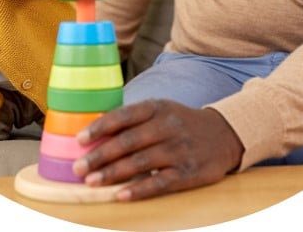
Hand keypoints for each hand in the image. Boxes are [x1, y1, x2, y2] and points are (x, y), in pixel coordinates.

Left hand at [72, 99, 243, 200]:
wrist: (223, 134)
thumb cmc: (181, 123)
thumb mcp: (161, 110)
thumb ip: (134, 119)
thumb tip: (96, 130)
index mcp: (158, 108)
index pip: (125, 115)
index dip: (101, 126)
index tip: (80, 139)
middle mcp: (167, 126)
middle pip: (128, 141)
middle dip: (100, 155)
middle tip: (79, 168)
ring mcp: (179, 149)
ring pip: (141, 162)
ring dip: (113, 173)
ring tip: (92, 182)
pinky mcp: (189, 172)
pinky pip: (160, 182)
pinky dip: (139, 190)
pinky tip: (121, 196)